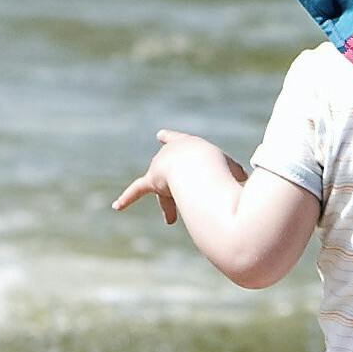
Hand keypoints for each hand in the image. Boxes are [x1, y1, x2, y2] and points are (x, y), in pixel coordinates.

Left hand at [111, 129, 240, 223]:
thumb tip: (236, 189)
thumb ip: (230, 178)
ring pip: (168, 190)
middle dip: (182, 189)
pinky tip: (116, 206)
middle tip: (187, 196)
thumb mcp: (231, 170)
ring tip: (174, 216)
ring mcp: (160, 164)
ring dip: (176, 202)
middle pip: (176, 174)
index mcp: (188, 143)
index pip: (177, 140)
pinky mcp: (153, 179)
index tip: (159, 135)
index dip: (170, 140)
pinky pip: (137, 189)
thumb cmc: (219, 166)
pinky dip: (127, 198)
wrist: (201, 163)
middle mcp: (171, 151)